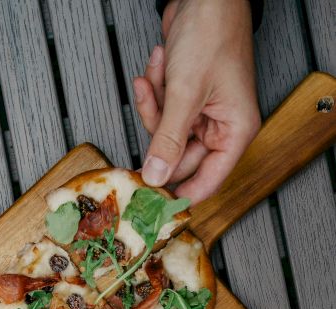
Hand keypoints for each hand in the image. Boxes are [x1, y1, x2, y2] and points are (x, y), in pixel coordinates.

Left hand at [134, 0, 260, 202]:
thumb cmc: (212, 32)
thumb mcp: (185, 94)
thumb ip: (168, 141)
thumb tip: (156, 177)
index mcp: (235, 131)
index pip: (209, 180)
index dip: (182, 192)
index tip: (155, 203)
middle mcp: (221, 126)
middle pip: (180, 157)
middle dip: (159, 134)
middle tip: (145, 123)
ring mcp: (201, 113)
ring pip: (165, 134)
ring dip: (154, 105)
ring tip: (157, 76)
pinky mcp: (184, 100)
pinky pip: (160, 112)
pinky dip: (154, 91)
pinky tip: (158, 65)